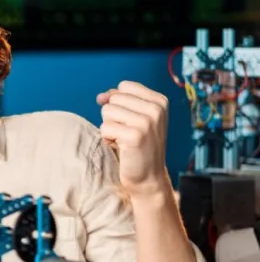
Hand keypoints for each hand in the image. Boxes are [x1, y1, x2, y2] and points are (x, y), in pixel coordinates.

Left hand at [97, 80, 170, 196]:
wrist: (148, 176)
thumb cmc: (138, 144)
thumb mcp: (135, 116)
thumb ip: (119, 100)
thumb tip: (101, 97)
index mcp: (160, 101)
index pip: (124, 86)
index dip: (118, 102)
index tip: (128, 118)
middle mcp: (156, 109)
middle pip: (114, 99)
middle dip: (113, 116)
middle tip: (127, 132)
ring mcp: (147, 122)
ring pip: (107, 111)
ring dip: (110, 127)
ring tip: (124, 139)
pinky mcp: (135, 136)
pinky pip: (104, 128)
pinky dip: (108, 139)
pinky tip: (122, 147)